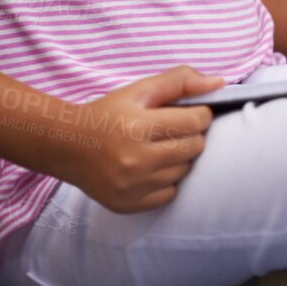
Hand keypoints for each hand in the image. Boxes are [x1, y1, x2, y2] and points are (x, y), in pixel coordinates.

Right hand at [54, 65, 223, 213]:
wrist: (67, 146)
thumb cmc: (108, 114)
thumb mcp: (140, 90)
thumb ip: (180, 81)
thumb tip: (219, 83)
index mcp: (138, 126)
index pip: (196, 121)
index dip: (200, 113)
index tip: (191, 112)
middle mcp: (136, 159)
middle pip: (194, 147)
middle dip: (192, 135)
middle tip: (175, 130)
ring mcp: (132, 186)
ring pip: (184, 171)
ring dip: (181, 158)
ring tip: (162, 147)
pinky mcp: (128, 204)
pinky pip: (169, 194)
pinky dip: (168, 180)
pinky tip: (153, 167)